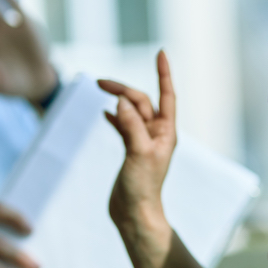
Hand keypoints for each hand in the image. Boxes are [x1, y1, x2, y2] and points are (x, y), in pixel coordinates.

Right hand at [98, 51, 176, 238]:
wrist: (135, 214)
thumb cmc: (142, 187)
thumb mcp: (138, 153)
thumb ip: (131, 126)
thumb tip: (122, 102)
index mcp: (166, 132)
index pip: (167, 95)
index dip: (164, 73)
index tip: (160, 52)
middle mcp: (157, 134)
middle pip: (142, 101)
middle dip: (124, 89)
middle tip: (100, 82)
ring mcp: (143, 142)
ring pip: (132, 112)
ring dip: (118, 100)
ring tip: (101, 88)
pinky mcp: (131, 151)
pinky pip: (124, 126)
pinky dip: (115, 116)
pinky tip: (105, 112)